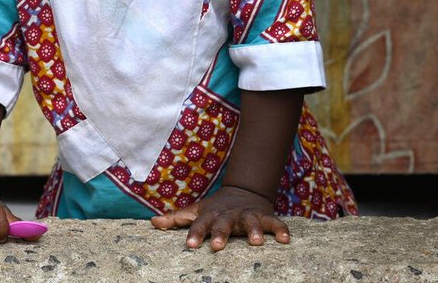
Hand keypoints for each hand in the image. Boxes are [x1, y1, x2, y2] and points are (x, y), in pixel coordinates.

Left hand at [150, 185, 289, 250]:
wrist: (243, 192)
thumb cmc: (216, 209)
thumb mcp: (197, 211)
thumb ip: (176, 218)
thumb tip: (152, 223)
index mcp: (211, 215)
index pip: (200, 224)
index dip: (194, 234)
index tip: (189, 245)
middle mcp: (229, 215)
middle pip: (223, 223)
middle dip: (220, 234)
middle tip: (216, 246)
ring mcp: (247, 215)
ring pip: (250, 222)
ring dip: (253, 231)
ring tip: (256, 242)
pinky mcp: (265, 216)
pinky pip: (275, 223)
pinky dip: (280, 230)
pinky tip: (285, 240)